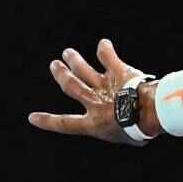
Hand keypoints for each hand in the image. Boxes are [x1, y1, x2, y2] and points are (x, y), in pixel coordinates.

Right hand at [27, 38, 150, 143]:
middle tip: (55, 65)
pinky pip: (107, 57)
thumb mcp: (128, 137)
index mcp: (93, 124)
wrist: (149, 113)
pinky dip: (105, 49)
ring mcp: (104, 86)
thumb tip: (130, 123)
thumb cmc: (142, 130)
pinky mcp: (117, 72)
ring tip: (68, 53)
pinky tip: (104, 44)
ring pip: (83, 70)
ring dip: (75, 61)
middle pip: (70, 86)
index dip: (48, 121)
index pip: (65, 124)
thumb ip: (122, 128)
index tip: (32, 117)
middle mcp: (94, 103)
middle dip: (61, 75)